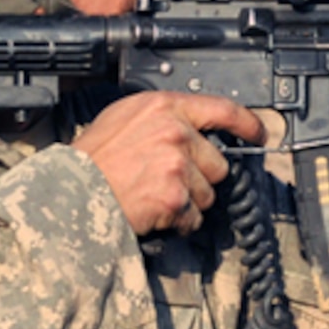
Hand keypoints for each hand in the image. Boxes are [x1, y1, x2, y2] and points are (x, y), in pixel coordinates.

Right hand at [72, 92, 265, 234]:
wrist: (69, 192)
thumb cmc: (92, 160)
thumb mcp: (125, 119)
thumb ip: (162, 119)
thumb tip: (193, 130)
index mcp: (163, 107)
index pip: (223, 109)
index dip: (248, 124)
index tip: (259, 134)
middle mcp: (175, 132)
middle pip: (218, 163)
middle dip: (199, 177)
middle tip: (166, 180)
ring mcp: (177, 164)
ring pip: (208, 193)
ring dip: (188, 201)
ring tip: (153, 194)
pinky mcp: (176, 196)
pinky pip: (194, 217)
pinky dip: (178, 222)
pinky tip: (152, 211)